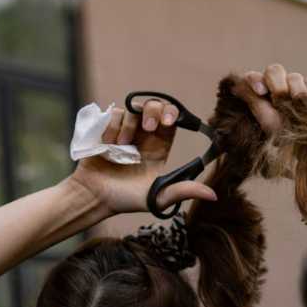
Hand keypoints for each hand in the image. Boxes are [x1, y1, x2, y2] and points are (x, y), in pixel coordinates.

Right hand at [68, 99, 216, 215]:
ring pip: (133, 109)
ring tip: (121, 147)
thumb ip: (183, 191)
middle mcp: (143, 136)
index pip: (172, 120)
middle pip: (155, 106)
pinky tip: (108, 144)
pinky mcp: (107, 129)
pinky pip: (114, 114)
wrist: (93, 197)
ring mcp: (124, 131)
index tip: (168, 122)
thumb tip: (214, 195)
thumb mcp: (158, 197)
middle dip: (154, 110)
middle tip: (148, 128)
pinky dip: (113, 127)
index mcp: (159, 147)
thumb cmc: (125, 200)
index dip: (172, 115)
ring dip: (129, 126)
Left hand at [235, 63, 306, 135]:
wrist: (305, 145)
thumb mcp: (264, 119)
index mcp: (261, 91)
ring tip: (299, 107)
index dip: (256, 80)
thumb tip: (234, 86)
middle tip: (280, 99)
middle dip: (277, 84)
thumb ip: (252, 100)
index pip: (253, 77)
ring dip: (296, 91)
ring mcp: (295, 85)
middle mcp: (276, 86)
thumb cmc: (281, 135)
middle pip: (275, 70)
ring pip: (295, 76)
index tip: (260, 92)